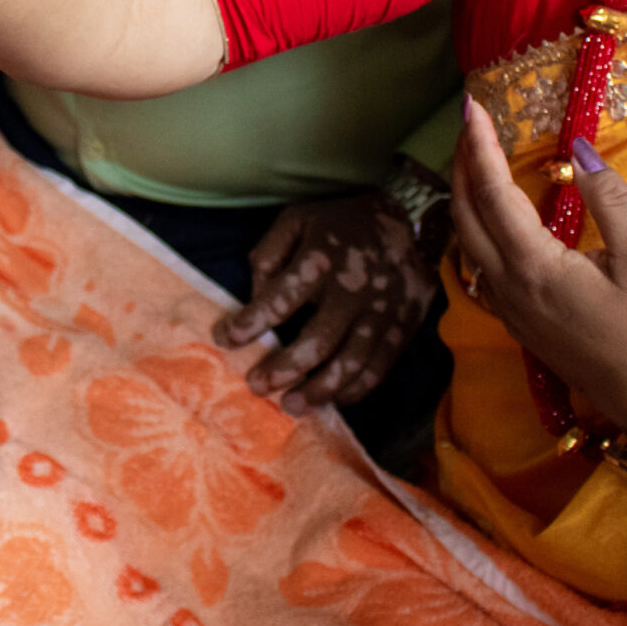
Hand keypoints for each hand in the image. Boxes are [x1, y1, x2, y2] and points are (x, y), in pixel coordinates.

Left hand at [216, 193, 440, 413]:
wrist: (403, 219)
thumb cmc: (339, 223)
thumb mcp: (296, 219)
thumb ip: (269, 254)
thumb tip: (256, 294)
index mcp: (321, 259)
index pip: (279, 299)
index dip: (249, 323)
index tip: (224, 338)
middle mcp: (352, 289)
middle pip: (317, 341)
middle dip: (283, 369)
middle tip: (256, 386)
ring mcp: (381, 311)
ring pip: (351, 363)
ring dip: (319, 391)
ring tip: (292, 405)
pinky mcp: (403, 326)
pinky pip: (379, 367)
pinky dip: (354, 390)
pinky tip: (331, 400)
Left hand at [449, 104, 626, 439]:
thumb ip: (611, 200)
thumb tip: (581, 149)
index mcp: (534, 266)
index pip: (493, 192)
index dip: (480, 146)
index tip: (473, 106)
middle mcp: (507, 285)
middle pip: (464, 213)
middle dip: (461, 162)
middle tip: (471, 122)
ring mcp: (505, 305)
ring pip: (465, 239)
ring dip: (464, 194)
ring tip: (476, 156)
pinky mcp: (513, 318)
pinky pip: (477, 262)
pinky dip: (475, 225)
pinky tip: (490, 211)